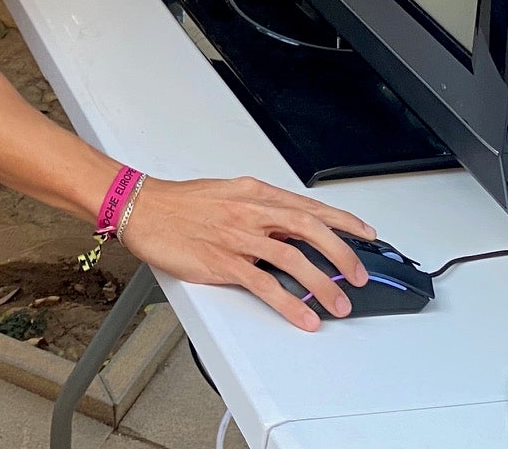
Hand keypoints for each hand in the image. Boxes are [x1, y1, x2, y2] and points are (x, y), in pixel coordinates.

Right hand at [120, 176, 375, 331]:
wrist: (141, 208)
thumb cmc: (179, 204)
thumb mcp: (226, 195)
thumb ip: (259, 211)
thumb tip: (289, 232)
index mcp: (254, 192)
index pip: (309, 205)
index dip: (343, 221)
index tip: (366, 234)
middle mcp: (250, 211)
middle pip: (309, 228)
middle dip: (342, 253)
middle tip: (359, 275)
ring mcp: (237, 237)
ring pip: (293, 259)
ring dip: (322, 284)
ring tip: (339, 304)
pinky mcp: (222, 262)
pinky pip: (264, 285)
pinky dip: (290, 303)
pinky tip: (304, 316)